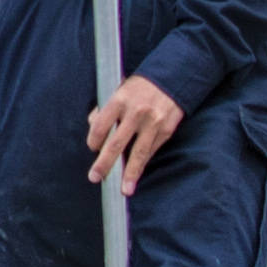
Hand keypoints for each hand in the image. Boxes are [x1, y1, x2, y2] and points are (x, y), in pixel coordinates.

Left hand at [86, 75, 185, 191]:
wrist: (174, 75)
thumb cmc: (141, 86)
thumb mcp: (120, 89)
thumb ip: (107, 108)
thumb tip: (94, 127)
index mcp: (120, 99)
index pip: (100, 125)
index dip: (93, 140)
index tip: (92, 148)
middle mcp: (136, 112)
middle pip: (116, 143)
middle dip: (104, 164)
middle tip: (95, 178)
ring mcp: (153, 122)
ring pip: (138, 153)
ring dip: (130, 174)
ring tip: (124, 190)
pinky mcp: (166, 130)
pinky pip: (152, 150)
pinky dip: (144, 163)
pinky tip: (137, 175)